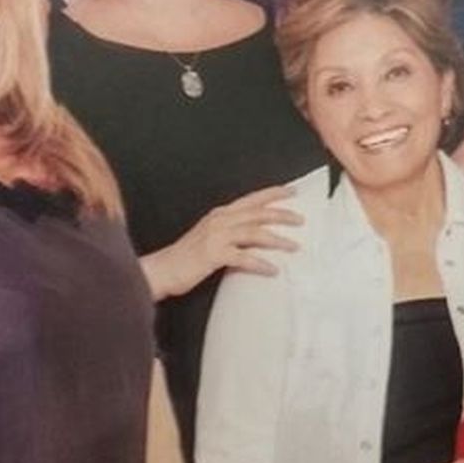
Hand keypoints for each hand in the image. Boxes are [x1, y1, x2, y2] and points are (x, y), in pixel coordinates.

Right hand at [146, 184, 301, 298]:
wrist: (162, 270)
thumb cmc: (187, 257)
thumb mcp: (211, 237)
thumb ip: (231, 232)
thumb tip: (256, 236)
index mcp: (220, 215)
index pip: (251, 200)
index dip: (272, 194)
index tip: (292, 192)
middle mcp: (219, 221)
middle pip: (257, 213)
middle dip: (281, 215)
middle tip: (301, 220)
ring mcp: (216, 237)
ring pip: (254, 233)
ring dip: (277, 240)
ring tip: (294, 246)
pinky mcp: (214, 255)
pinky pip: (244, 258)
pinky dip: (261, 263)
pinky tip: (273, 270)